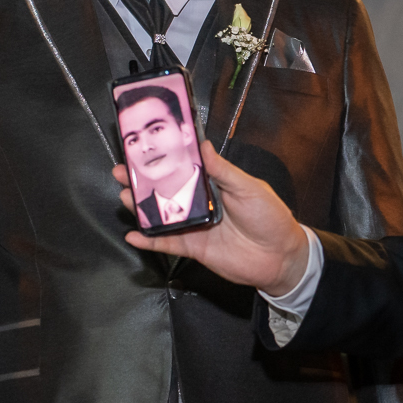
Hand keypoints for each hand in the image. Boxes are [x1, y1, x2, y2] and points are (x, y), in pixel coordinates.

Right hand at [118, 140, 309, 295]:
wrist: (280, 256)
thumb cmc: (270, 217)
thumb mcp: (249, 187)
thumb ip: (223, 170)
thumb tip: (203, 146)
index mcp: (215, 184)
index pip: (184, 168)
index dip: (164, 159)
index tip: (143, 149)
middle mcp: (201, 203)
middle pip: (166, 190)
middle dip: (142, 181)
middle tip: (121, 171)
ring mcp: (195, 226)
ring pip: (161, 215)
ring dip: (141, 207)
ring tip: (123, 195)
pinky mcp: (194, 248)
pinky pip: (167, 243)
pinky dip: (149, 240)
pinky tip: (134, 235)